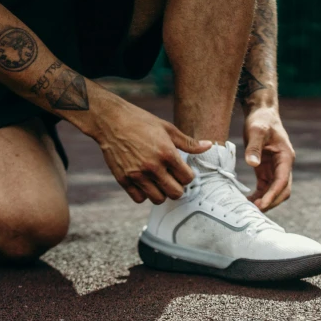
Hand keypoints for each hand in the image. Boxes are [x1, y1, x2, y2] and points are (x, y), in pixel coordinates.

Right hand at [94, 100, 211, 203]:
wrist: (111, 121)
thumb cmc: (141, 122)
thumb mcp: (167, 128)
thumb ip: (188, 142)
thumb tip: (209, 146)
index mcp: (166, 153)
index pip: (188, 178)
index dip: (188, 176)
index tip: (182, 171)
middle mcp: (152, 166)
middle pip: (176, 193)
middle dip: (177, 187)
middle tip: (172, 179)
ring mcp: (137, 175)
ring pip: (158, 199)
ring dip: (161, 193)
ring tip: (159, 181)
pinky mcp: (123, 180)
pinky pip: (139, 199)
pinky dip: (144, 194)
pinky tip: (144, 183)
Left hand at [243, 107, 294, 210]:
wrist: (261, 113)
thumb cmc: (261, 120)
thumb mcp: (256, 130)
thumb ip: (254, 147)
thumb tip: (252, 164)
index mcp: (286, 157)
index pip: (282, 181)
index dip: (273, 195)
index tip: (262, 205)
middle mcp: (284, 166)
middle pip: (282, 190)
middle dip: (270, 202)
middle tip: (253, 211)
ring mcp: (275, 169)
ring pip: (274, 192)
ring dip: (264, 201)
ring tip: (248, 210)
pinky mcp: (266, 171)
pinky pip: (265, 188)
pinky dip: (258, 196)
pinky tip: (247, 202)